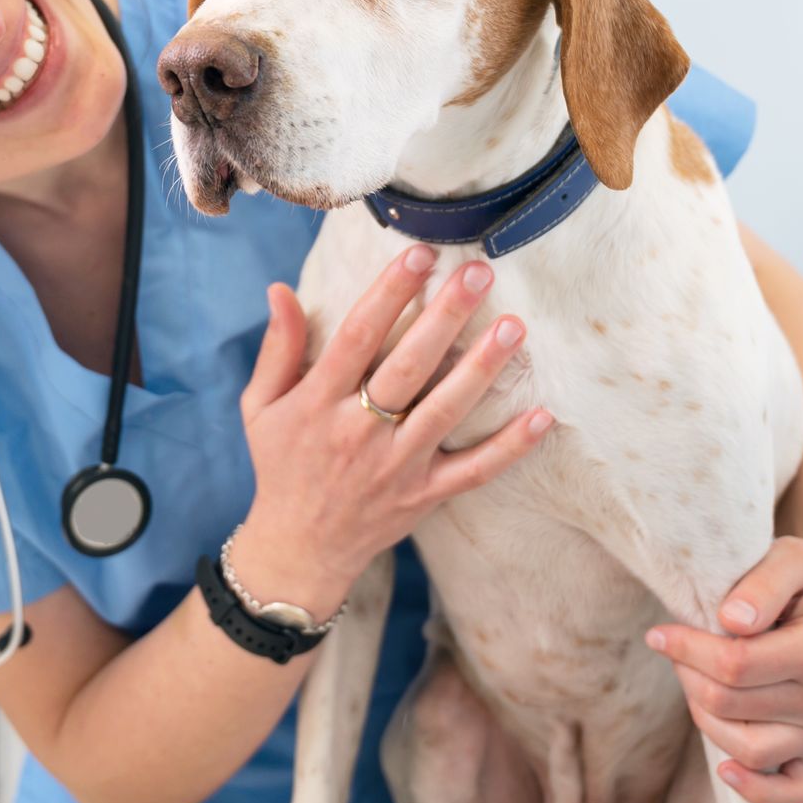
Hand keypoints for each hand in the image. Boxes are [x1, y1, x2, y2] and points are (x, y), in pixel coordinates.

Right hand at [234, 245, 554, 615]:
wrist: (298, 548)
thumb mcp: (261, 406)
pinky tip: (541, 416)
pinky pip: (473, 470)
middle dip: (445, 315)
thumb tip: (281, 290)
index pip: (358, 336)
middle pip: (408, 365)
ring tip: (513, 325)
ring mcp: (396, 466)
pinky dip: (509, 447)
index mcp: (318, 403)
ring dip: (481, 368)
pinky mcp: (424, 495)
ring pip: (445, 410)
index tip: (419, 254)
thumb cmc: (280, 465)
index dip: (389, 291)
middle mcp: (358, 432)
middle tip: (478, 273)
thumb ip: (278, 348)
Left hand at [646, 534, 802, 802]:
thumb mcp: (793, 556)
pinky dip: (757, 791)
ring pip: (747, 749)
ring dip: (704, 716)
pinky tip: (725, 769)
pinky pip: (794, 792)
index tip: (659, 633)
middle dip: (688, 673)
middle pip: (729, 704)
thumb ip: (763, 583)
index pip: (734, 664)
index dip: (685, 649)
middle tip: (677, 647)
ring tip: (696, 681)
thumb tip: (731, 620)